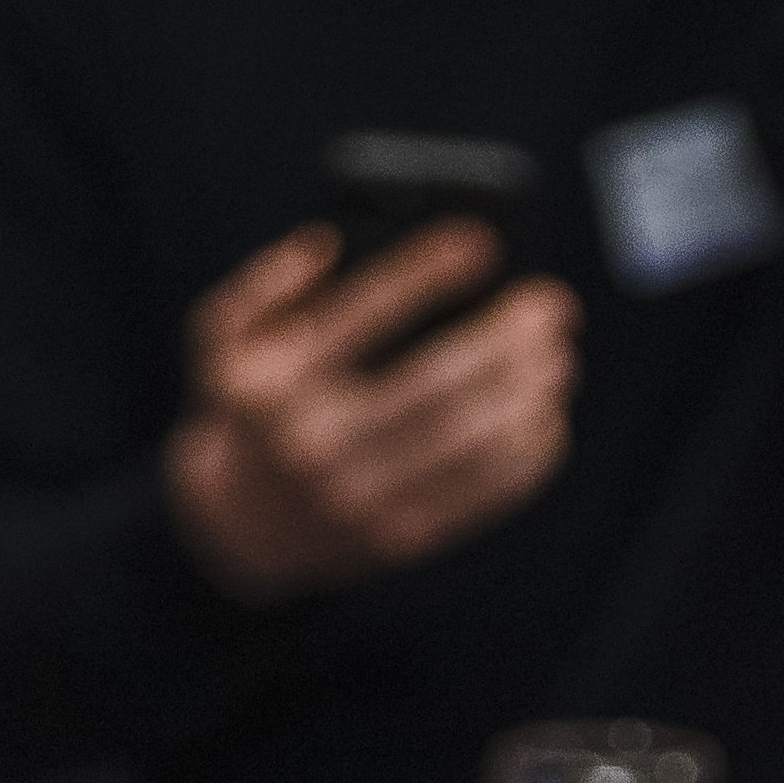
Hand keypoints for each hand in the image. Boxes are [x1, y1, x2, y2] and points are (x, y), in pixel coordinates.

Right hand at [163, 220, 579, 604]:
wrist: (237, 532)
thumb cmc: (250, 413)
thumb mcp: (222, 341)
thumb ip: (264, 283)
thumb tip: (330, 243)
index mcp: (275, 384)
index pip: (362, 314)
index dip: (426, 272)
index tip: (484, 242)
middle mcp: (317, 444)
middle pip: (434, 384)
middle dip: (506, 339)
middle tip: (554, 305)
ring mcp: (361, 499)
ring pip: (468, 444)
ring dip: (528, 397)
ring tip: (561, 359)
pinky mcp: (400, 539)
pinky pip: (480, 496)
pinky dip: (527, 457)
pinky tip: (548, 418)